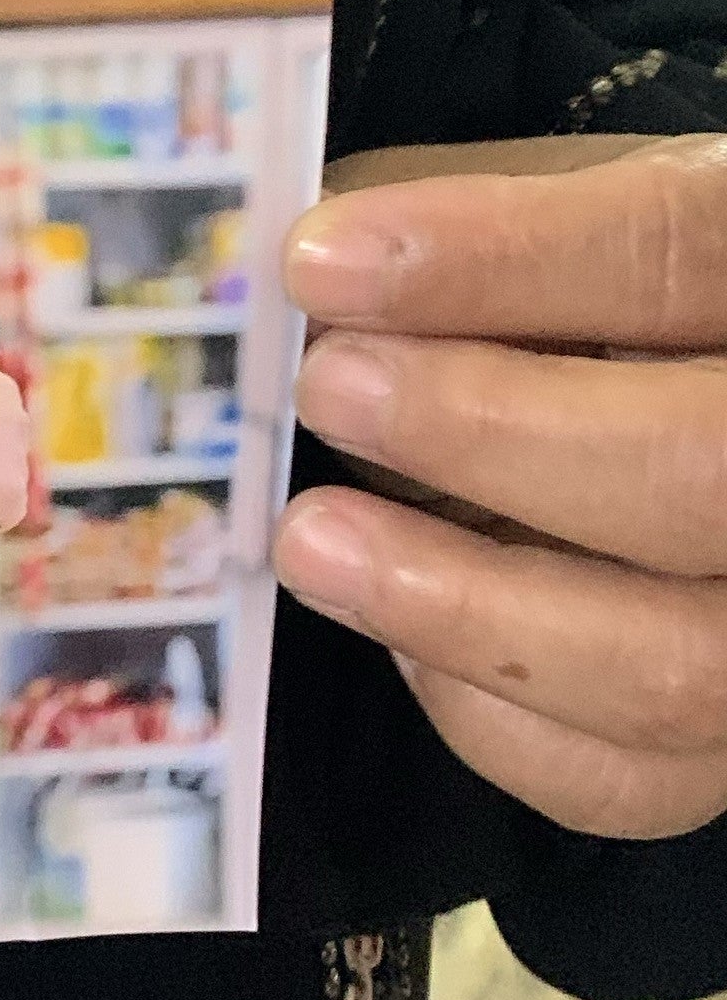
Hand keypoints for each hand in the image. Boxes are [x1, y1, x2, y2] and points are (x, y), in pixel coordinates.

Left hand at [275, 134, 726, 840]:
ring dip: (458, 602)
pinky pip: (626, 777)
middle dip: (483, 432)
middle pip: (698, 469)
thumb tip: (318, 272)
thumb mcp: (587, 221)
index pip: (676, 253)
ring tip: (311, 540)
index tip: (323, 262)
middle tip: (327, 388)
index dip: (500, 258)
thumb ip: (485, 226)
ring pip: (672, 661)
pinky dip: (490, 714)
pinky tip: (400, 634)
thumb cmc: (626, 308)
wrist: (687, 435)